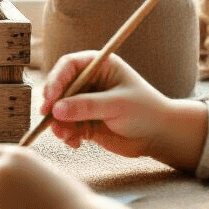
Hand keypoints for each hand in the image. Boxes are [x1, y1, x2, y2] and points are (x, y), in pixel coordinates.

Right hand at [42, 51, 166, 156]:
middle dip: (53, 104)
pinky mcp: (83, 120)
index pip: (68, 66)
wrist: (160, 136)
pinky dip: (66, 134)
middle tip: (48, 118)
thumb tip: (56, 109)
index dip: (56, 79)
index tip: (50, 98)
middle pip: (59, 87)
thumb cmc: (146, 111)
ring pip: (59, 108)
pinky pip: (66, 125)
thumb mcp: (118, 105)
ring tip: (65, 136)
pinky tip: (76, 142)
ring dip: (58, 123)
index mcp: (98, 66)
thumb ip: (87, 106)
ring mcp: (84, 101)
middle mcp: (87, 81)